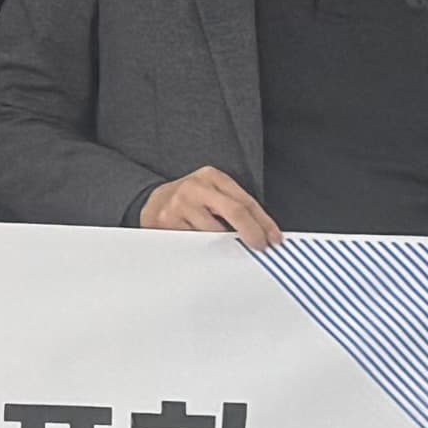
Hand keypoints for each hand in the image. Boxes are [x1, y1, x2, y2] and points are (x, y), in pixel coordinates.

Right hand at [138, 168, 280, 247]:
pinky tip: (204, 249)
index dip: (264, 222)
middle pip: (234, 211)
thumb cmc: (191, 201)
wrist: (152, 203)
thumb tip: (264, 233)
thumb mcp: (212, 194)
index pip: (245, 201)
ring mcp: (178, 205)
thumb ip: (234, 208)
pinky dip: (204, 250)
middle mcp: (194, 187)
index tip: (274, 238)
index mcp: (211, 177)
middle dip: (252, 233)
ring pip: (214, 233)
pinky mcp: (165, 223)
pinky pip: (193, 244)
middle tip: (261, 247)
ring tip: (227, 249)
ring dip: (226, 246)